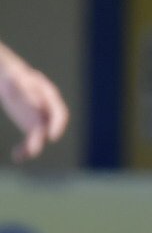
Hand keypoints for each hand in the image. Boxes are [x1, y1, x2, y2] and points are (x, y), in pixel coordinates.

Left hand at [0, 45, 68, 162]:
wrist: (10, 79)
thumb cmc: (14, 76)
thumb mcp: (16, 78)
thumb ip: (22, 86)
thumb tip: (33, 103)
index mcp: (50, 98)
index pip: (60, 114)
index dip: (57, 126)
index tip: (51, 136)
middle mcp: (48, 111)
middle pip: (49, 128)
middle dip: (41, 139)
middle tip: (33, 149)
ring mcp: (40, 120)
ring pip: (39, 137)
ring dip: (32, 147)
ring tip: (24, 154)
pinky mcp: (30, 127)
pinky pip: (29, 140)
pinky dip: (24, 149)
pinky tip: (17, 156)